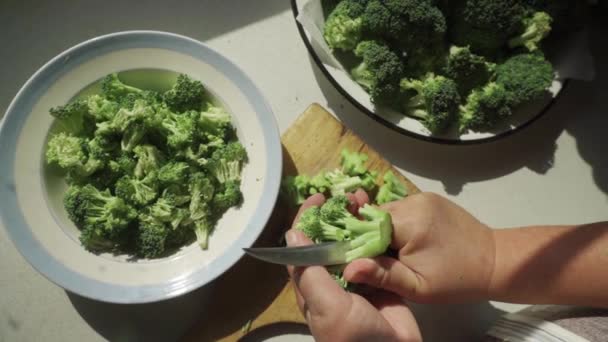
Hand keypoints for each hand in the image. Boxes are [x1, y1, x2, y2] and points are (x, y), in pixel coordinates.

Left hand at [286, 191, 420, 341]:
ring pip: (353, 244)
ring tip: (366, 203)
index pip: (302, 247)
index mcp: (312, 286)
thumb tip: (292, 234)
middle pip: (329, 241)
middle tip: (349, 198)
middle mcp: (332, 280)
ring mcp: (357, 280)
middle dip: (336, 217)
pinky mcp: (380, 280)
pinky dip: (378, 237)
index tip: (318, 198)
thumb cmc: (354, 336)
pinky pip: (376, 254)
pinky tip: (383, 221)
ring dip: (357, 223)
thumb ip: (310, 272)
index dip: (307, 220)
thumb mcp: (327, 305)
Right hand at [344, 192, 494, 303]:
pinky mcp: (428, 197)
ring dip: (384, 229)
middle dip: (371, 236)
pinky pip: (400, 209)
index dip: (359, 243)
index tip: (362, 261)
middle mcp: (413, 202)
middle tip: (383, 259)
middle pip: (374, 216)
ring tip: (398, 251)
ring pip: (386, 212)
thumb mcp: (416, 287)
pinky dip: (397, 223)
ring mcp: (422, 197)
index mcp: (408, 223)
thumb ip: (382, 275)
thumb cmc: (455, 280)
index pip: (365, 226)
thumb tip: (348, 268)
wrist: (494, 261)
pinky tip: (409, 240)